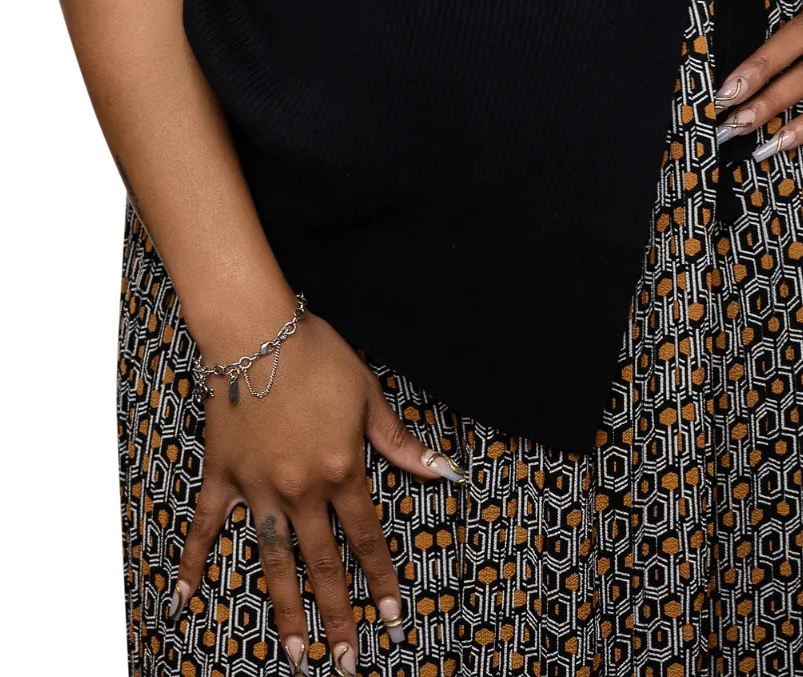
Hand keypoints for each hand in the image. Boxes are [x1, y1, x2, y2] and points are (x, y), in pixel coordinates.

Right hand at [166, 310, 466, 673]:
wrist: (257, 331)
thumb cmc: (316, 355)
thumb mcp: (368, 395)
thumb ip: (401, 442)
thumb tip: (445, 470)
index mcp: (340, 469)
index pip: (367, 536)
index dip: (382, 579)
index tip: (393, 616)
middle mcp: (300, 490)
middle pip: (323, 564)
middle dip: (339, 616)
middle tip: (348, 662)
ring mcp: (257, 489)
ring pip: (273, 561)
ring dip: (285, 610)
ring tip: (295, 655)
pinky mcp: (222, 478)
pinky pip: (206, 528)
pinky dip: (193, 564)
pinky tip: (184, 600)